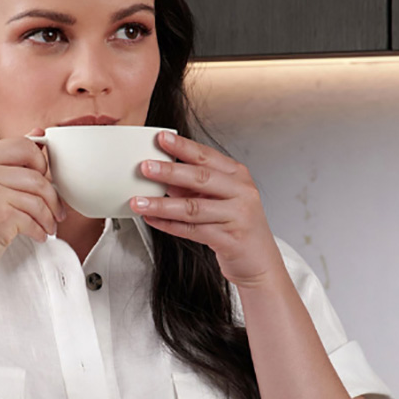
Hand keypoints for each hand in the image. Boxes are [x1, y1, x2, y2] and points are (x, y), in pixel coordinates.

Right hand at [0, 128, 67, 285]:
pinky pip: (34, 219)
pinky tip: (38, 235)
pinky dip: (41, 230)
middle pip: (37, 174)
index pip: (24, 146)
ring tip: (48, 226)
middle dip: (53, 196)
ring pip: (39, 198)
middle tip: (56, 211)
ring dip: (50, 216)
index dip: (42, 164)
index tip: (45, 180)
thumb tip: (38, 133)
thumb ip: (7, 160)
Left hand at [130, 131, 283, 287]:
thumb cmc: (238, 226)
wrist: (259, 261)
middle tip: (146, 167)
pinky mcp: (230, 240)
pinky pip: (193, 230)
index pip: (207, 157)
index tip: (161, 138)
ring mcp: (238, 216)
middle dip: (170, 172)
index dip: (183, 147)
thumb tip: (160, 174)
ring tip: (139, 201)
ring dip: (162, 204)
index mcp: (238, 176)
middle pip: (201, 178)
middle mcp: (242, 193)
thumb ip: (194, 186)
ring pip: (193, 208)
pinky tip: (152, 219)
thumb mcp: (220, 199)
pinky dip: (169, 225)